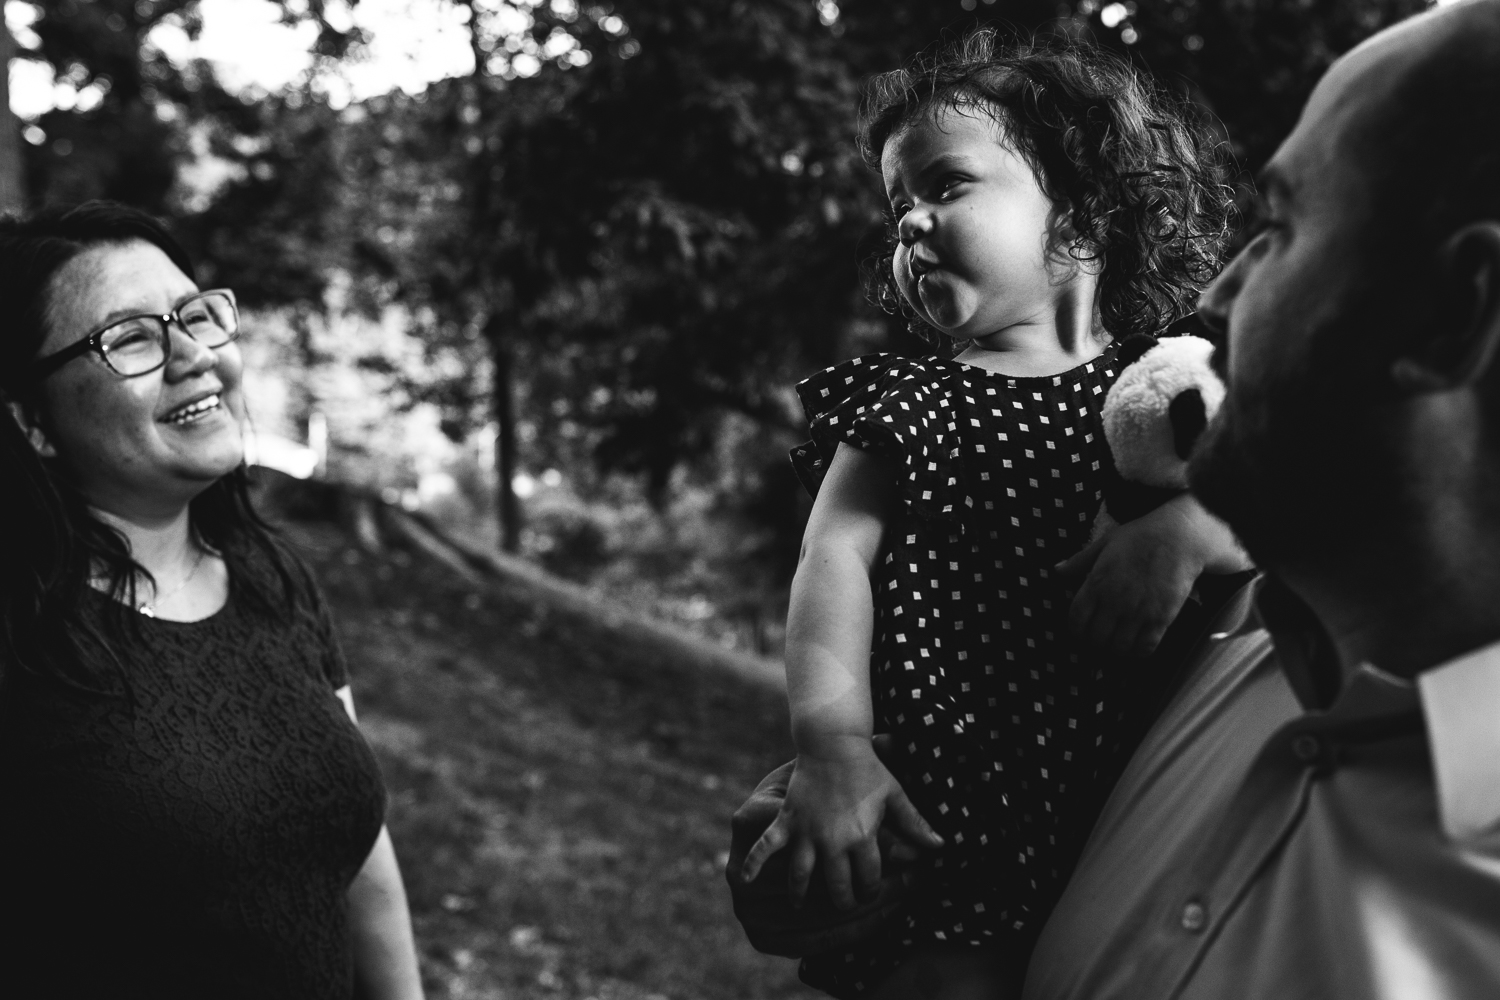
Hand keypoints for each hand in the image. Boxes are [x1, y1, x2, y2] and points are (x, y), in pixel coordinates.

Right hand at [739, 736, 941, 910]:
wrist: (833, 742)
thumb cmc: (868, 768)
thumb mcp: (895, 795)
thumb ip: (915, 824)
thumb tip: (940, 847)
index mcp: (862, 836)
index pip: (869, 880)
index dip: (872, 890)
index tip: (870, 891)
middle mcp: (833, 840)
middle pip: (837, 887)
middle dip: (842, 900)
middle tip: (842, 902)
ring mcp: (806, 833)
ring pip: (803, 877)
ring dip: (802, 895)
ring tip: (802, 904)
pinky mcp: (787, 821)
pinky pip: (767, 847)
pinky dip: (755, 863)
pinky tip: (746, 880)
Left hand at [1055, 494, 1249, 657]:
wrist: (1179, 537)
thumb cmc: (1139, 537)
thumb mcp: (1103, 543)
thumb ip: (1078, 561)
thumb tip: (1056, 571)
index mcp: (1097, 584)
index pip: (1076, 620)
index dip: (1074, 632)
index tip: (1078, 634)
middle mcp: (1115, 601)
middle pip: (1095, 639)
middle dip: (1092, 644)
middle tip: (1096, 643)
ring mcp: (1138, 612)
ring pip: (1119, 648)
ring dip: (1114, 652)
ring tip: (1114, 646)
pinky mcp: (1161, 618)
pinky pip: (1145, 647)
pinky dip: (1137, 653)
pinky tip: (1134, 648)